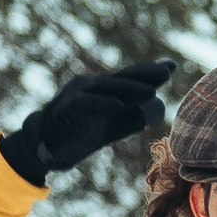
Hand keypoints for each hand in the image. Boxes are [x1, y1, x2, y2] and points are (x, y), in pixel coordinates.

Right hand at [0, 59, 174, 186]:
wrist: (44, 150)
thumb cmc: (76, 138)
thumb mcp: (107, 130)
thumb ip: (127, 122)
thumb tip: (152, 113)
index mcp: (102, 91)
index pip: (128, 78)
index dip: (149, 72)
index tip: (171, 67)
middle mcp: (90, 86)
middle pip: (121, 77)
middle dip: (144, 74)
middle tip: (167, 72)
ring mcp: (76, 94)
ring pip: (106, 87)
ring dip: (129, 88)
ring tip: (151, 90)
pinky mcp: (65, 107)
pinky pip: (85, 103)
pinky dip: (101, 104)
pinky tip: (118, 106)